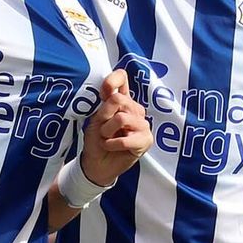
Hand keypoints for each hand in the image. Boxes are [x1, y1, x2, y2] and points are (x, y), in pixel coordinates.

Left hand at [78, 70, 151, 186]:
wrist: (96, 164)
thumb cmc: (96, 140)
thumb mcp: (96, 119)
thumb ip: (106, 104)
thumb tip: (112, 92)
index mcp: (122, 101)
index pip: (122, 78)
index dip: (113, 80)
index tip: (104, 92)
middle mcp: (134, 109)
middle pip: (119, 100)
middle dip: (105, 118)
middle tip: (102, 130)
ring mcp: (142, 124)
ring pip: (122, 118)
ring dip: (107, 132)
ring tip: (107, 139)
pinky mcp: (146, 139)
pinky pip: (126, 138)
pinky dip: (113, 144)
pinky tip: (112, 147)